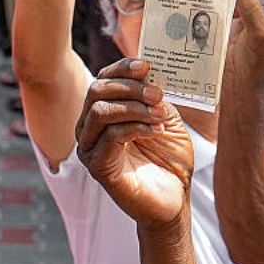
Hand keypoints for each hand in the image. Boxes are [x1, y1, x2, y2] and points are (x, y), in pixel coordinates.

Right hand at [76, 59, 193, 230]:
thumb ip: (154, 97)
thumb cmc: (168, 159)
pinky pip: (111, 136)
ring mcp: (90, 149)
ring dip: (134, 107)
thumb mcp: (165, 118)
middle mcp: (89, 129)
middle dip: (129, 87)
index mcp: (102, 113)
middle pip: (96, 91)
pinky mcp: (97, 167)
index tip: (146, 65)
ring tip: (159, 115)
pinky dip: (137, 128)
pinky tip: (157, 131)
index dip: (122, 69)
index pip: (103, 80)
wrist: (174, 199)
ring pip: (100, 111)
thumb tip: (150, 71)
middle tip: (157, 94)